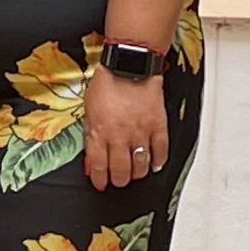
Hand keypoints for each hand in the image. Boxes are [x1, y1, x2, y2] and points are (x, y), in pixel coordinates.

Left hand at [83, 64, 172, 192]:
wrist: (129, 66)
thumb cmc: (107, 83)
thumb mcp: (88, 109)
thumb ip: (90, 134)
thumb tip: (91, 156)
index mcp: (99, 132)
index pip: (98, 166)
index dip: (99, 179)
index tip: (100, 184)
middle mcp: (119, 136)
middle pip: (121, 170)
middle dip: (118, 181)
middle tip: (118, 181)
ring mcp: (141, 132)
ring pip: (141, 165)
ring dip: (137, 174)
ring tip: (134, 174)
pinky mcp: (158, 126)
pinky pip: (161, 151)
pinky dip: (158, 161)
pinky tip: (154, 164)